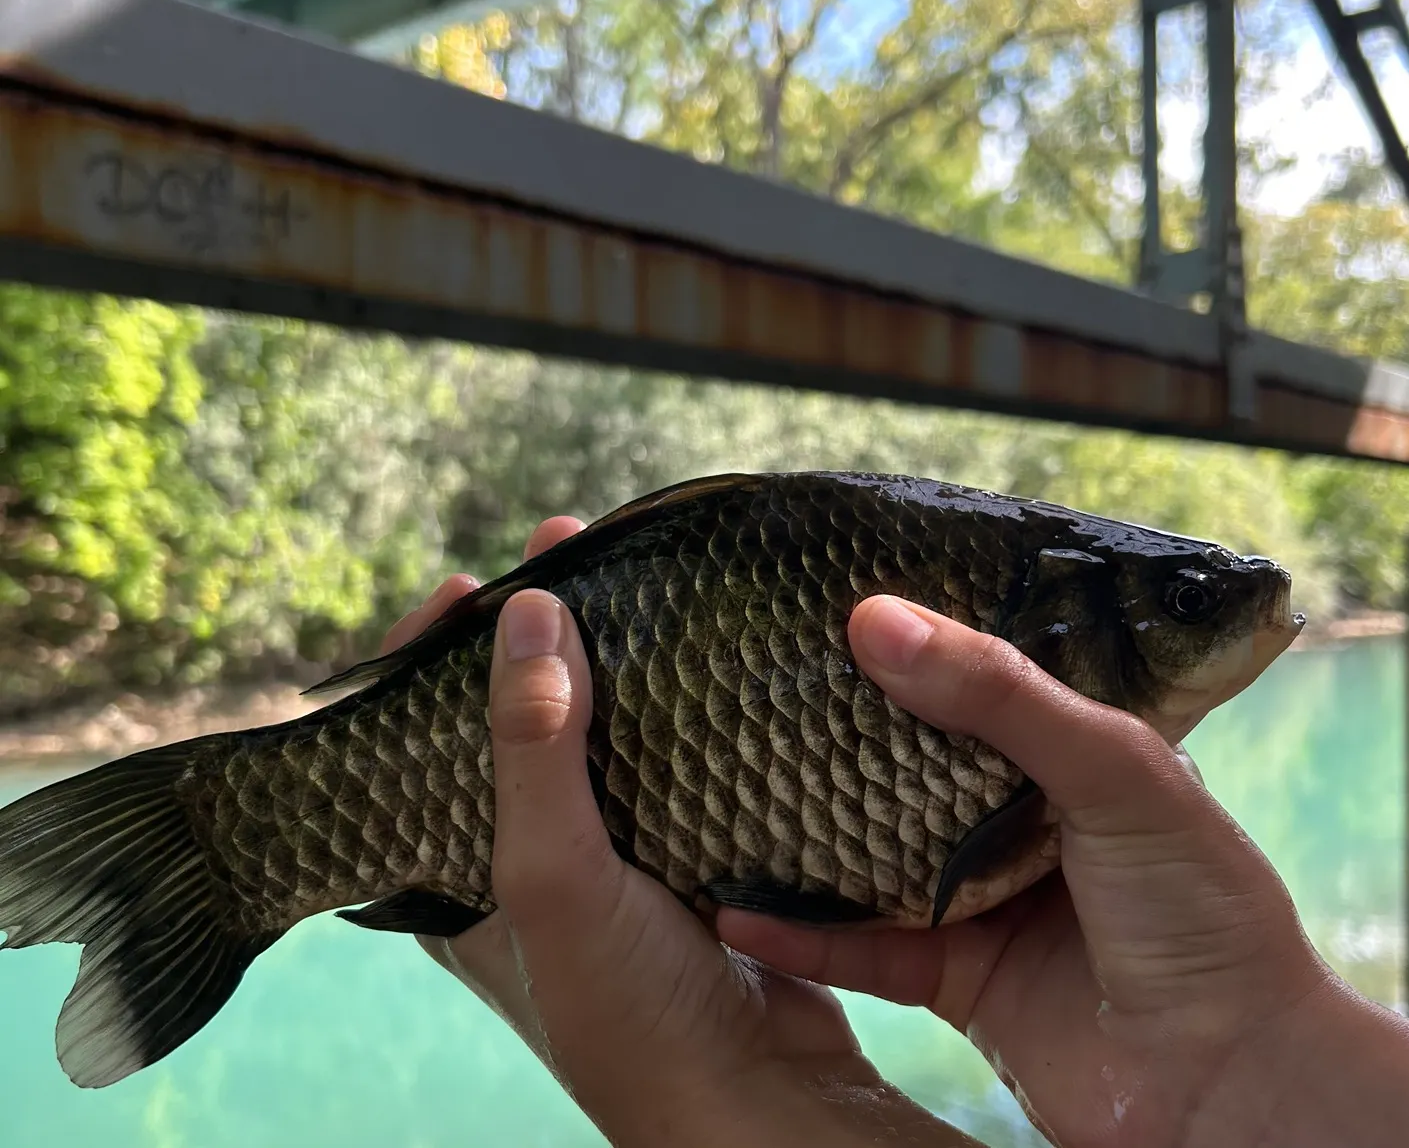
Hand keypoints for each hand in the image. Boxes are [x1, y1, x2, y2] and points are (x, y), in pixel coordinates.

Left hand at [380, 525, 974, 1147]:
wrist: (760, 1099)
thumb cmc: (631, 1013)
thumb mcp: (550, 879)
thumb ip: (529, 749)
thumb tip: (525, 609)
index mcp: (458, 877)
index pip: (413, 745)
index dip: (428, 660)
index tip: (464, 587)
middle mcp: (526, 860)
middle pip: (509, 717)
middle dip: (530, 631)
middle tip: (560, 549)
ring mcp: (610, 853)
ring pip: (593, 726)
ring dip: (606, 652)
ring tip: (626, 573)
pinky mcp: (686, 849)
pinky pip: (664, 752)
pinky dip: (670, 695)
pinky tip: (690, 646)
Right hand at [716, 596, 1342, 1147]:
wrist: (1235, 1088)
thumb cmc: (1199, 907)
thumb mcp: (1113, 769)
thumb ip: (1001, 697)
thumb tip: (876, 621)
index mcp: (1064, 747)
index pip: (968, 676)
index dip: (903, 641)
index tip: (815, 603)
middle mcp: (1015, 814)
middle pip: (905, 761)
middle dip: (834, 731)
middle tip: (740, 689)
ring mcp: (980, 896)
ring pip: (871, 851)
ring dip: (804, 830)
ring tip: (718, 787)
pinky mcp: (954, 977)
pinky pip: (861, 948)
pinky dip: (800, 936)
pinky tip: (735, 911)